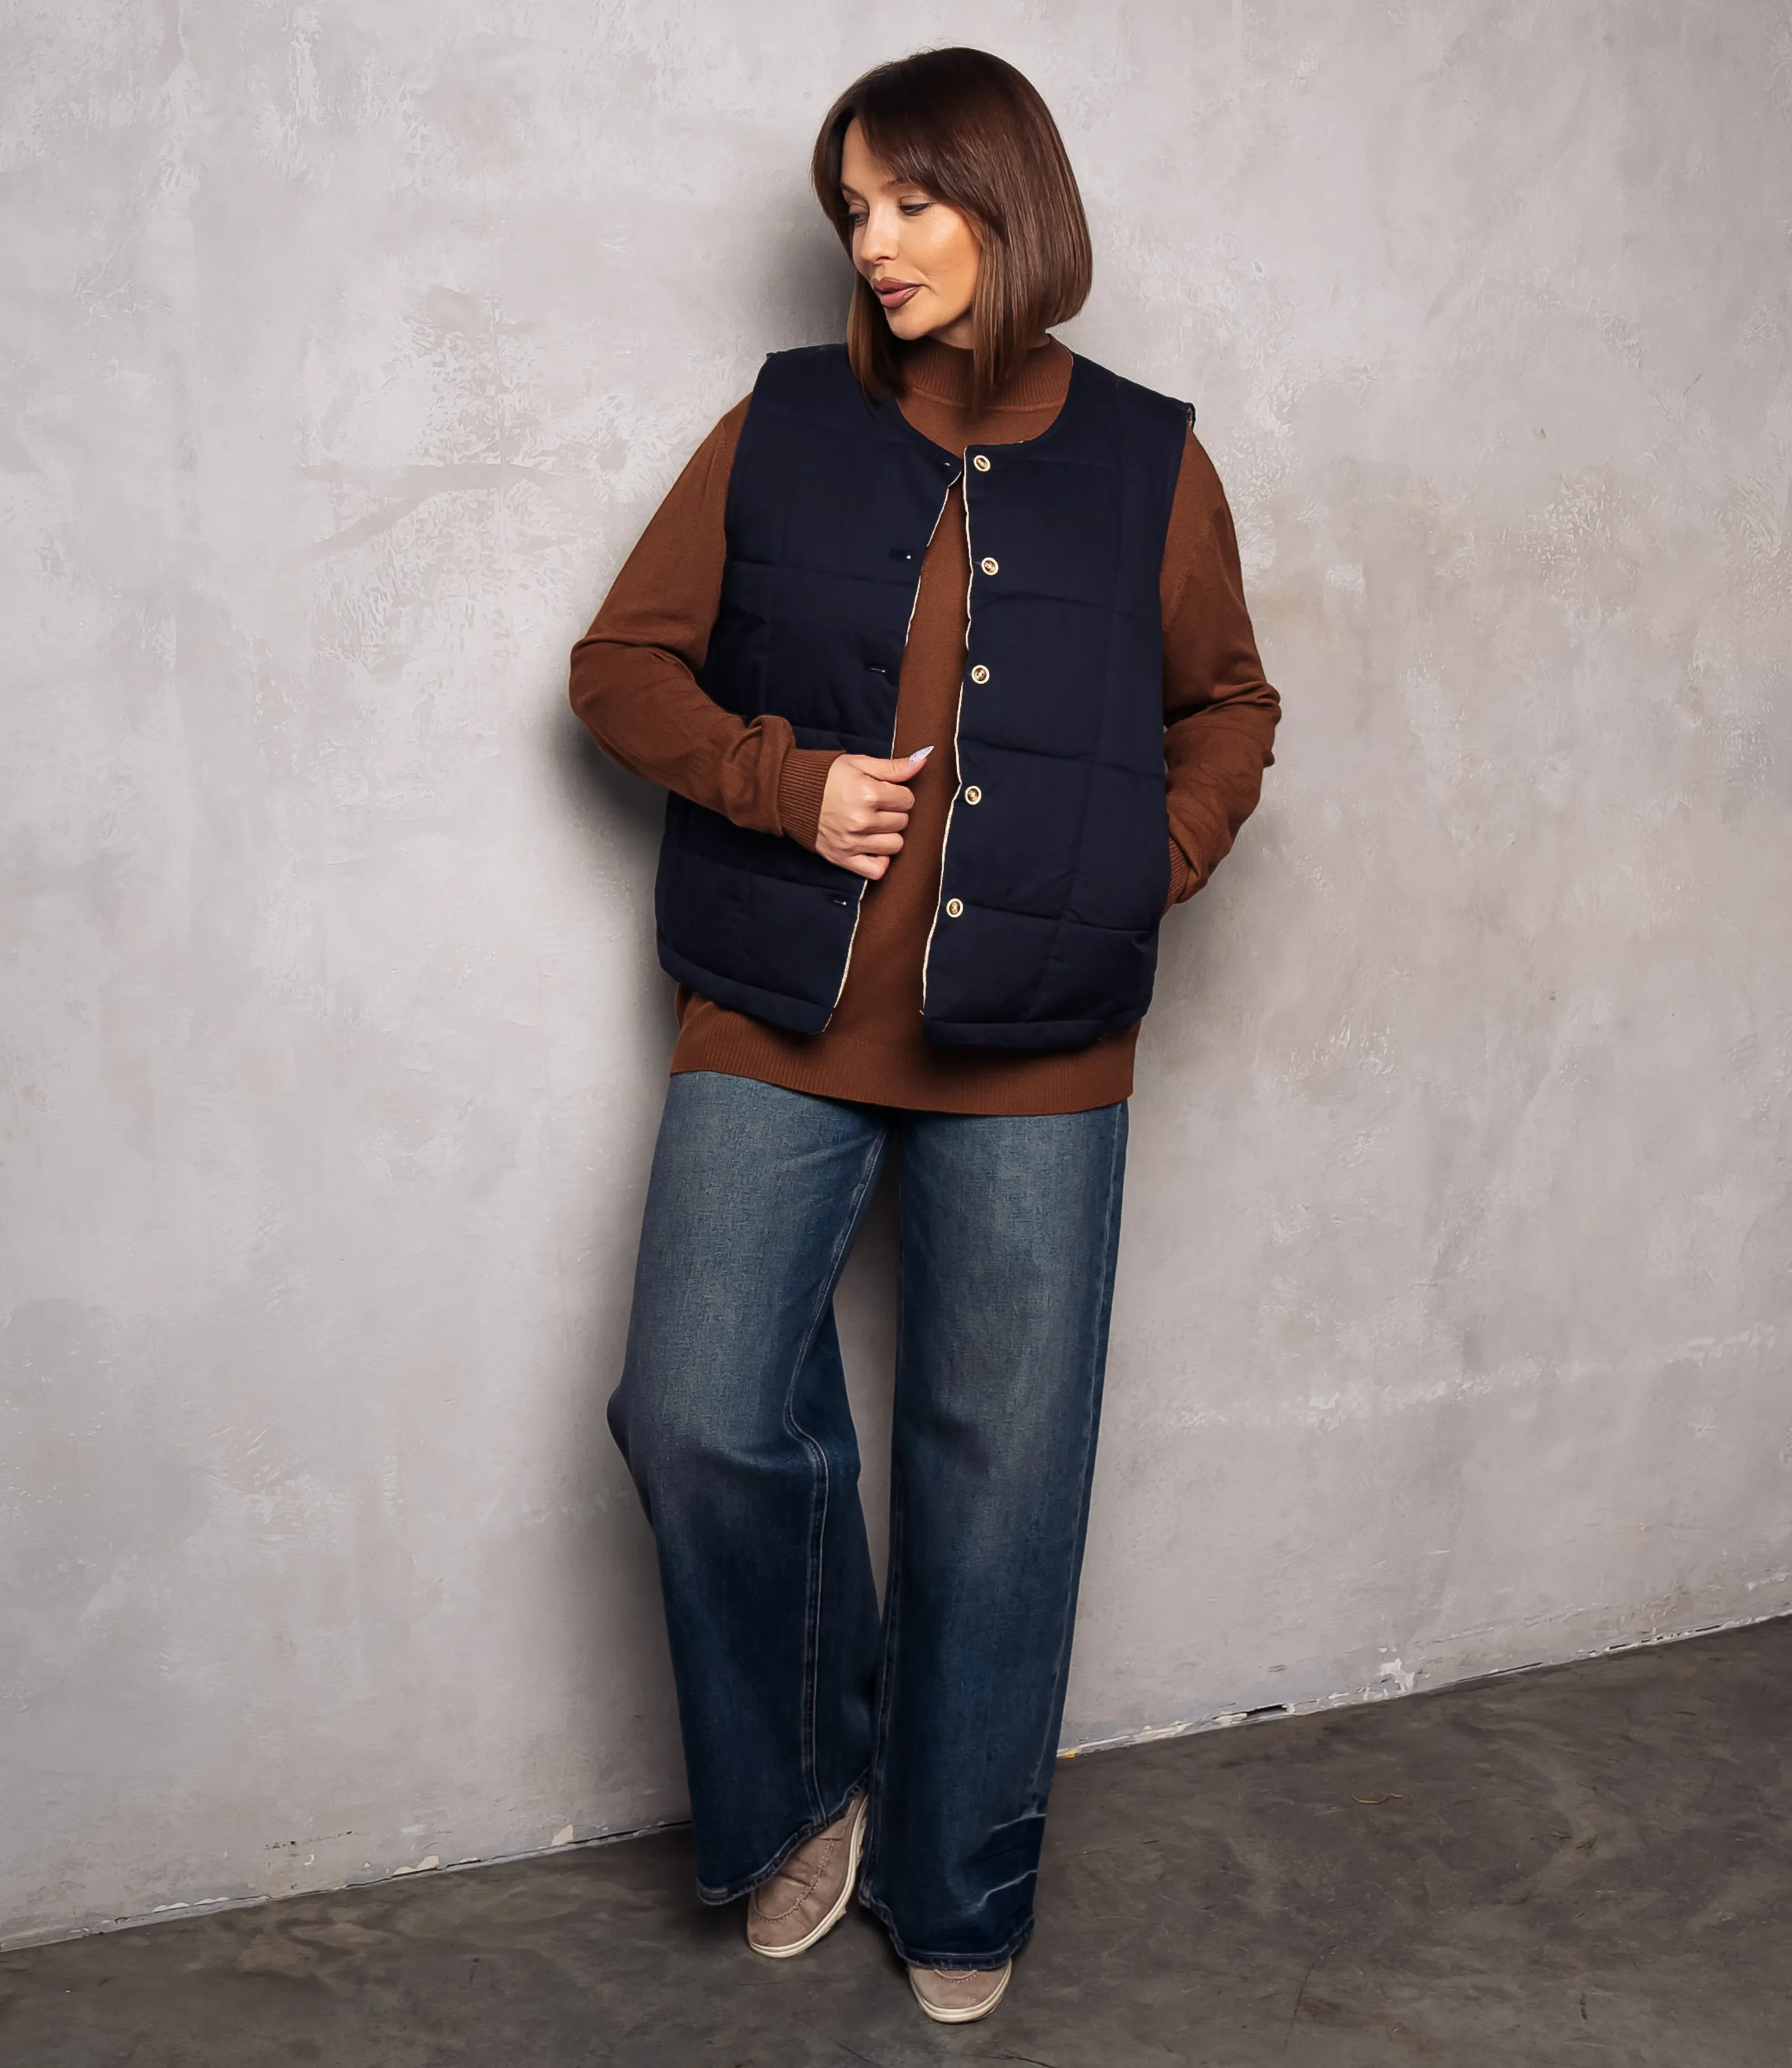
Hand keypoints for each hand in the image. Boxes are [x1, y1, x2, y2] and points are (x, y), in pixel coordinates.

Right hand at [816, 747, 931, 879]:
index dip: (899, 794)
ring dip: (889, 835)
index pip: (907, 800)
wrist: (791, 793)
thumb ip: (893, 767)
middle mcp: (861, 820)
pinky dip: (880, 860)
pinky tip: (873, 847)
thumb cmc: (827, 776)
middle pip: (902, 822)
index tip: (885, 792)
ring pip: (895, 845)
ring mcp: (852, 842)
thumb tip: (923, 760)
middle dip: (894, 812)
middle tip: (877, 806)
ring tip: (874, 825)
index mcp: (867, 794)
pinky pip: (877, 870)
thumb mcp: (860, 763)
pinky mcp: (843, 858)